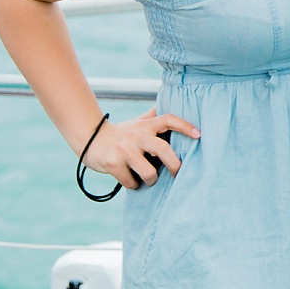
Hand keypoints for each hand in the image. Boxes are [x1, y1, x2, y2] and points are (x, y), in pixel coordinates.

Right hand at [80, 108, 199, 189]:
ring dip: (151, 180)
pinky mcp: (113, 164)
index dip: (185, 126)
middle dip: (174, 165)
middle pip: (163, 149)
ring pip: (148, 172)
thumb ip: (152, 117)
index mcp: (146, 126)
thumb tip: (168, 103)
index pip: (168, 120)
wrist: (90, 139)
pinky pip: (131, 182)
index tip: (199, 135)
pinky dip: (134, 185)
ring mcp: (124, 151)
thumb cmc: (121, 134)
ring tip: (149, 179)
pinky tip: (131, 181)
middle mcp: (137, 136)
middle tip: (177, 174)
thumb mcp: (137, 122)